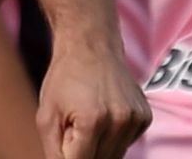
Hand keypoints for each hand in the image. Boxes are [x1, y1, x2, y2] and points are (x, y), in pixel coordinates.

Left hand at [36, 46, 150, 158]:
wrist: (91, 45)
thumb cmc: (64, 79)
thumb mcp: (47, 116)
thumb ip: (54, 152)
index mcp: (92, 121)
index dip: (68, 155)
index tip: (65, 139)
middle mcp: (119, 121)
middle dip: (83, 152)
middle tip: (75, 126)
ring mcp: (135, 119)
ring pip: (114, 156)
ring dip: (99, 148)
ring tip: (88, 120)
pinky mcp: (145, 117)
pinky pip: (126, 143)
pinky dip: (113, 138)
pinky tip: (104, 116)